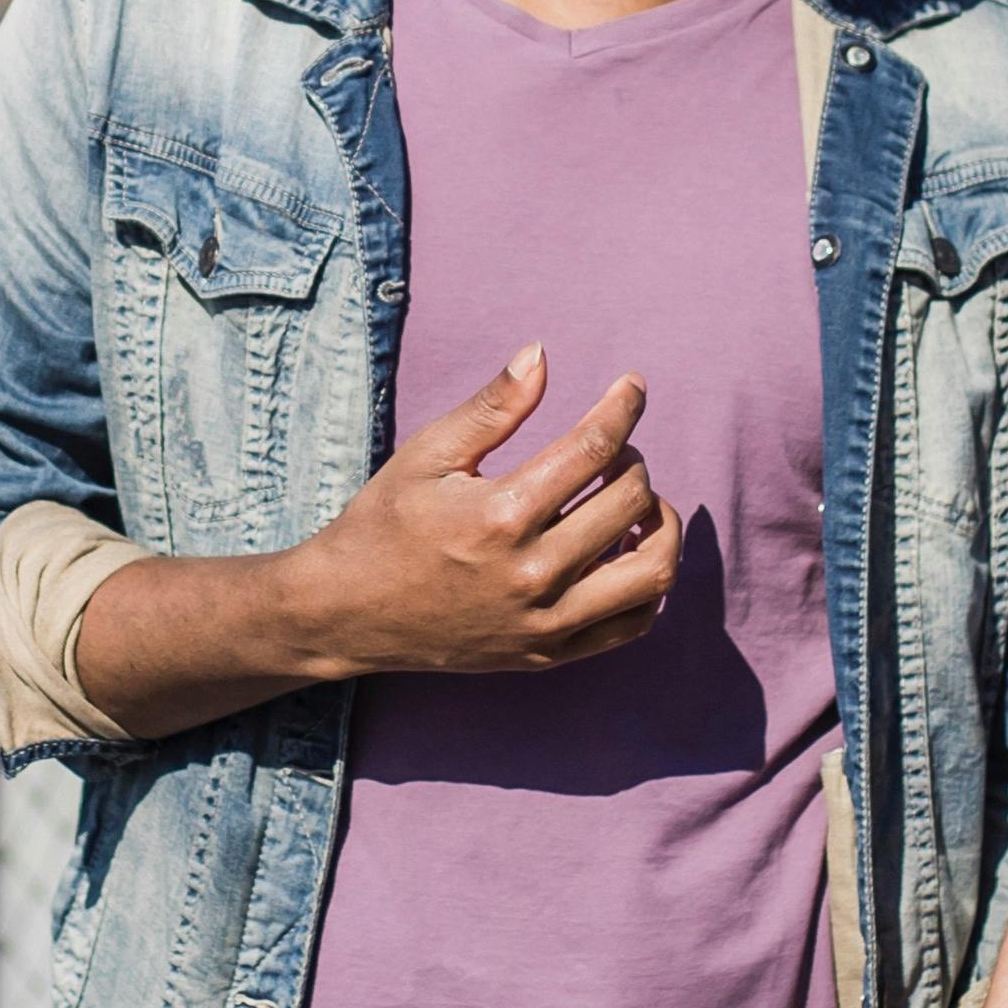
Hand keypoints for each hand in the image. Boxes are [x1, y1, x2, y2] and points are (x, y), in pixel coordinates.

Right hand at [266, 347, 679, 678]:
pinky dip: (648, 585)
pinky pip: (631, 623)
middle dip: (633, 461)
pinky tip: (628, 552)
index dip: (623, 407)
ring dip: (660, 525)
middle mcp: (532, 574)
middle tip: (611, 450)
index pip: (594, 449)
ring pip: (651, 572)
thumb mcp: (428, 455)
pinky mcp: (548, 654)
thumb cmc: (384, 523)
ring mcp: (545, 622)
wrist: (347, 613)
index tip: (632, 386)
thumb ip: (492, 407)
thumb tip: (542, 353)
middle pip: (630, 502)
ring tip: (638, 502)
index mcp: (501, 515)